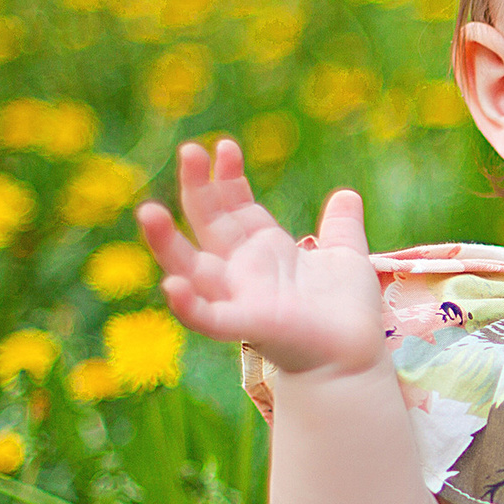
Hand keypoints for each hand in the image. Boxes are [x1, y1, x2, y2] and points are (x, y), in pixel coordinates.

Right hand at [136, 139, 387, 377]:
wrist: (356, 358)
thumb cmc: (347, 313)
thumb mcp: (346, 258)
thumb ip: (342, 227)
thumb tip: (346, 193)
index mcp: (264, 250)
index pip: (235, 206)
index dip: (227, 177)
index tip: (225, 146)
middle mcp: (244, 270)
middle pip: (209, 223)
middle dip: (198, 188)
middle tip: (189, 150)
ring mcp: (240, 297)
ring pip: (191, 268)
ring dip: (166, 243)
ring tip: (148, 211)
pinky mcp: (247, 325)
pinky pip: (207, 317)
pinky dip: (188, 305)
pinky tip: (171, 285)